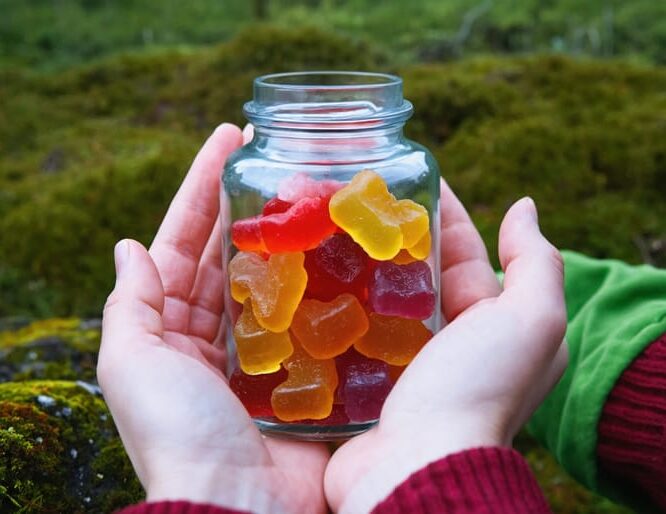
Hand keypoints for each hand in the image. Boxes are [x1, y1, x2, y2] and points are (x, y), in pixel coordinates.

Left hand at [98, 123, 328, 513]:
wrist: (237, 506)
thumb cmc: (176, 435)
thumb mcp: (131, 365)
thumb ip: (131, 305)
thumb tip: (130, 246)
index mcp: (168, 327)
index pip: (183, 241)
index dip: (200, 188)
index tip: (225, 141)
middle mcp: (213, 333)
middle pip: (228, 249)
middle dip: (244, 199)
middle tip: (271, 152)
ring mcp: (260, 348)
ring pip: (270, 274)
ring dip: (283, 232)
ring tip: (307, 187)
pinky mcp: (298, 367)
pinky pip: (306, 311)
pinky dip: (318, 279)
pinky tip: (337, 247)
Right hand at [325, 180, 567, 512]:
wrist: (419, 470)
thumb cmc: (477, 391)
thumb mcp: (530, 323)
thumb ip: (535, 263)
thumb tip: (524, 206)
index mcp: (487, 320)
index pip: (463, 249)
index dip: (442, 210)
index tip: (411, 177)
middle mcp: (446, 340)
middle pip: (416, 270)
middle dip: (391, 233)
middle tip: (354, 198)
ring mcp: (401, 360)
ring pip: (377, 297)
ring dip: (355, 264)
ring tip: (324, 227)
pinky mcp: (363, 379)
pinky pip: (348, 330)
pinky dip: (333, 304)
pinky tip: (306, 278)